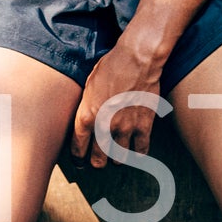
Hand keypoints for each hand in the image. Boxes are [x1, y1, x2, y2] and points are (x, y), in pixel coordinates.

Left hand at [72, 36, 167, 167]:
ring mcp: (125, 128)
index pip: (78, 147)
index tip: (79, 162)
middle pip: (98, 158)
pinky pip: (141, 150)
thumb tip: (86, 120)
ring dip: (118, 158)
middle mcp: (104, 126)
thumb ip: (87, 107)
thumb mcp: (89, 86)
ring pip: (120, 158)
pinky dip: (138, 153)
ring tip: (118, 156)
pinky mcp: (144, 126)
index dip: (78, 158)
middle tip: (98, 162)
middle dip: (97, 162)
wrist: (137, 60)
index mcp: (87, 116)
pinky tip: (136, 151)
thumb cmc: (111, 67)